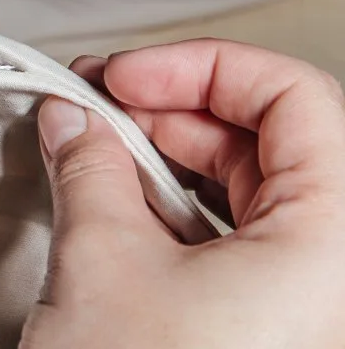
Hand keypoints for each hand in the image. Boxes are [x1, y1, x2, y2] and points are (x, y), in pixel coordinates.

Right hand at [22, 39, 344, 347]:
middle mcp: (334, 273)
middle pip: (271, 138)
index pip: (294, 98)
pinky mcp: (265, 326)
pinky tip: (116, 197)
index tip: (126, 76)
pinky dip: (174, 208)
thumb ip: (88, 165)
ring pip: (250, 188)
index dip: (199, 69)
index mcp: (332, 243)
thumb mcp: (101, 258)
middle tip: (98, 102)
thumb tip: (74, 119)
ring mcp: (303, 302)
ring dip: (166, 157)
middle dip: (171, 110)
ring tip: (96, 146)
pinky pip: (235, 240)